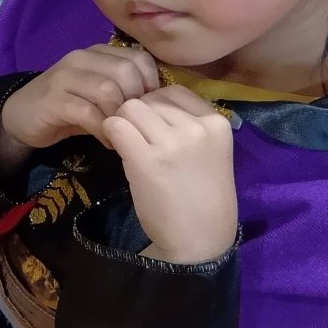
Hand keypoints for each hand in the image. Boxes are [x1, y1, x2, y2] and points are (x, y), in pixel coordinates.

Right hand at [0, 44, 161, 156]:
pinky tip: (106, 141)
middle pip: (126, 72)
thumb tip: (157, 102)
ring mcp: (64, 77)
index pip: (139, 58)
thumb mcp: (97, 93)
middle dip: (135, 102)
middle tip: (133, 123)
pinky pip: (88, 112)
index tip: (146, 107)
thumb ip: (122, 88)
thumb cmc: (66, 107)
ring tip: (120, 133)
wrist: (20, 117)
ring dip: (119, 117)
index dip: (150, 84)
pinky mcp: (53, 100)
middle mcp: (81, 58)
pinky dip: (103, 130)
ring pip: (108, 90)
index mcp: (96, 53)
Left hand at [102, 86, 236, 265]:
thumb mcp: (208, 150)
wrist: (199, 238)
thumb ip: (186, 123)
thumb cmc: (200, 195)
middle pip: (148, 98)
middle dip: (137, 116)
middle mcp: (197, 128)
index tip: (154, 129)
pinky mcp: (147, 160)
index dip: (155, 106)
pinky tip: (119, 152)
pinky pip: (115, 126)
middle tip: (138, 140)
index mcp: (216, 122)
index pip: (172, 90)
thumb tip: (146, 99)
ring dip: (123, 124)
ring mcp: (173, 143)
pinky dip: (110, 135)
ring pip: (129, 108)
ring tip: (130, 147)